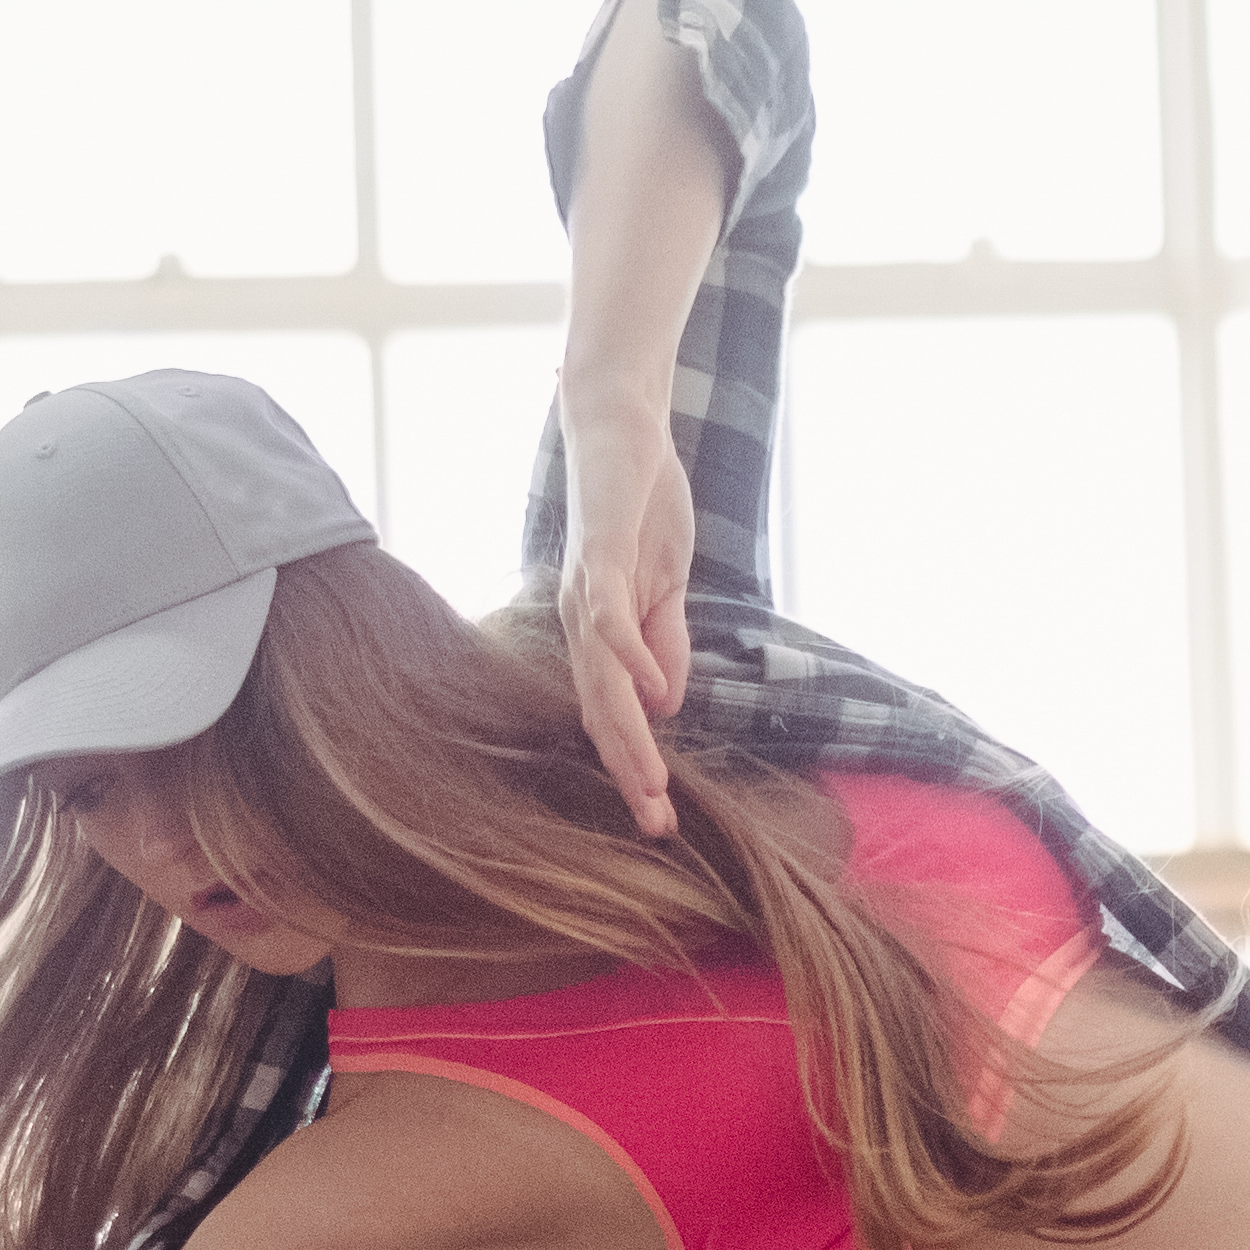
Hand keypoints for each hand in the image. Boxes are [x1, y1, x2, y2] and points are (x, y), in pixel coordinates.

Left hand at [550, 393, 695, 833]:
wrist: (622, 424)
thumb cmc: (641, 502)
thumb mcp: (666, 584)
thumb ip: (665, 642)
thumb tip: (666, 705)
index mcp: (599, 633)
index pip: (614, 715)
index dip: (635, 767)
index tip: (660, 818)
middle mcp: (583, 621)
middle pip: (601, 711)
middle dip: (628, 772)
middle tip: (654, 825)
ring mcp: (587, 589)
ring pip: (602, 678)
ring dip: (626, 734)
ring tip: (650, 783)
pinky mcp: (599, 553)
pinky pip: (609, 615)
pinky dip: (630, 655)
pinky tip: (650, 693)